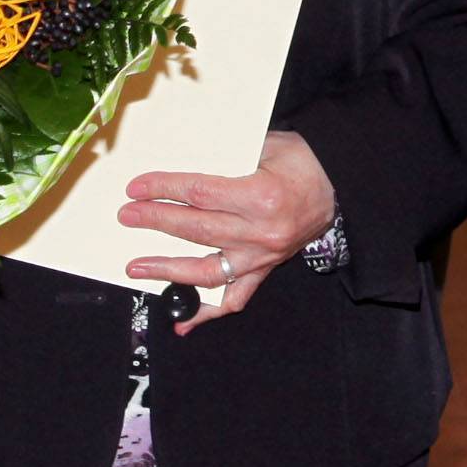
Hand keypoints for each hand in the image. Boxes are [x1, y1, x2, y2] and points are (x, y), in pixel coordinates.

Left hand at [119, 131, 336, 332]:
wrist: (339, 185)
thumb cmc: (302, 161)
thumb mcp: (266, 145)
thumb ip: (226, 159)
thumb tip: (181, 172)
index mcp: (260, 197)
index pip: (200, 194)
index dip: (164, 189)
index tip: (138, 187)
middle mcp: (261, 233)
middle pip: (196, 229)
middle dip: (155, 221)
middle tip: (127, 215)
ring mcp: (262, 257)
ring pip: (207, 271)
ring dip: (167, 271)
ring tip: (137, 268)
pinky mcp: (265, 270)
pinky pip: (234, 298)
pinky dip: (207, 312)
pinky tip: (182, 321)